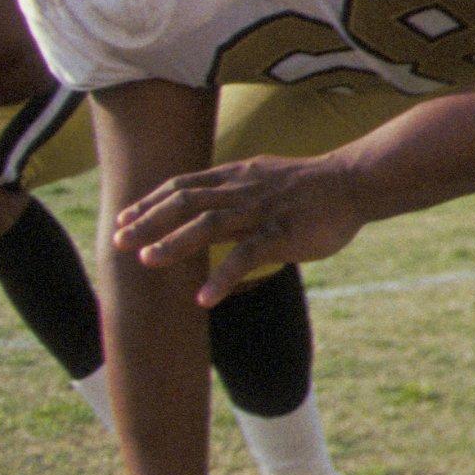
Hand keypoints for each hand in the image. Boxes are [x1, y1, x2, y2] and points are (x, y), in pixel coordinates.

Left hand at [113, 154, 372, 303]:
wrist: (357, 182)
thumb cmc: (316, 186)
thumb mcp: (269, 178)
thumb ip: (240, 192)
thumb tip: (217, 208)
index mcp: (238, 175)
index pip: (184, 185)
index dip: (150, 201)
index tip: (123, 216)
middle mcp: (243, 190)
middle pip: (185, 202)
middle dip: (148, 221)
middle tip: (117, 240)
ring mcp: (262, 211)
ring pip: (209, 223)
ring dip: (174, 243)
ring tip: (146, 262)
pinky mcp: (283, 233)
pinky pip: (248, 255)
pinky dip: (223, 276)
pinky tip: (203, 298)